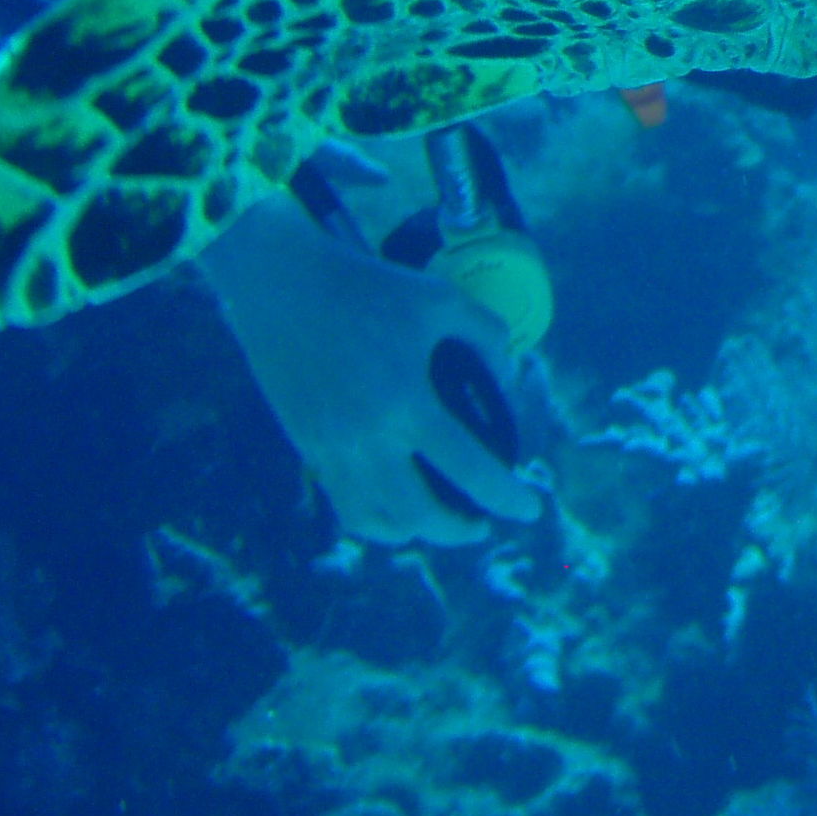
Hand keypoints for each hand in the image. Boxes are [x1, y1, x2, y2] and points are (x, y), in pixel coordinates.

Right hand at [198, 192, 543, 545]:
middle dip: (458, 530)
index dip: (507, 497)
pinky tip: (395, 504)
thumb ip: (488, 336)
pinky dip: (373, 516)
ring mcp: (330, 449)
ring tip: (439, 520)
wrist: (283, 284)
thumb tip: (507, 380)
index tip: (533, 508)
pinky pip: (342, 502)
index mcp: (407, 403)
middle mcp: (366, 439)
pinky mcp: (307, 446)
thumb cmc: (369, 287)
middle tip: (482, 523)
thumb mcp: (442, 300)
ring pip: (373, 521)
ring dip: (413, 531)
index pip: (469, 469)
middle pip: (418, 516)